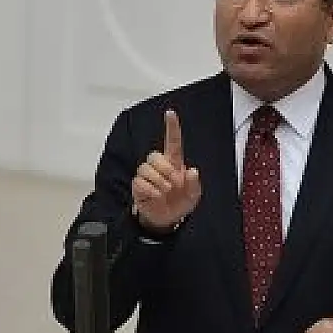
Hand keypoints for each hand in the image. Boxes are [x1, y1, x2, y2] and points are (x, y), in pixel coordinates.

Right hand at [131, 110, 201, 230]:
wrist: (167, 219)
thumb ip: (194, 184)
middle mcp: (159, 167)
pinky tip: (157, 196)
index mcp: (174, 163)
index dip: (172, 127)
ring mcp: (147, 176)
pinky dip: (151, 190)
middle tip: (174, 183)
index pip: (172, 141)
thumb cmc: (180, 202)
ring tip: (166, 191)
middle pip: (154, 155)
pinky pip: (140, 182)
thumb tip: (192, 171)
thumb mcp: (193, 196)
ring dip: (159, 182)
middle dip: (165, 169)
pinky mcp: (138, 186)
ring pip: (145, 168)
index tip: (170, 113)